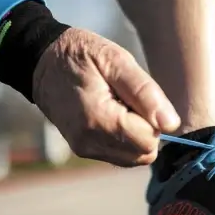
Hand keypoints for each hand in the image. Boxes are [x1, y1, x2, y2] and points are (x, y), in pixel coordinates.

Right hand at [32, 28, 179, 166]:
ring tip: (117, 106)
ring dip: (135, 135)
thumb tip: (171, 124)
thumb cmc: (82, 55)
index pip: (149, 140)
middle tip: (127, 100)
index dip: (152, 118)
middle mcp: (89, 141)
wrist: (42, 62)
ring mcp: (85, 149)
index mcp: (98, 119)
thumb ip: (145, 92)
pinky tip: (110, 115)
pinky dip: (123, 139)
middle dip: (146, 129)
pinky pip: (119, 155)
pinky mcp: (83, 150)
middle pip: (143, 153)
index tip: (134, 96)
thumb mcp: (116, 60)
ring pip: (133, 158)